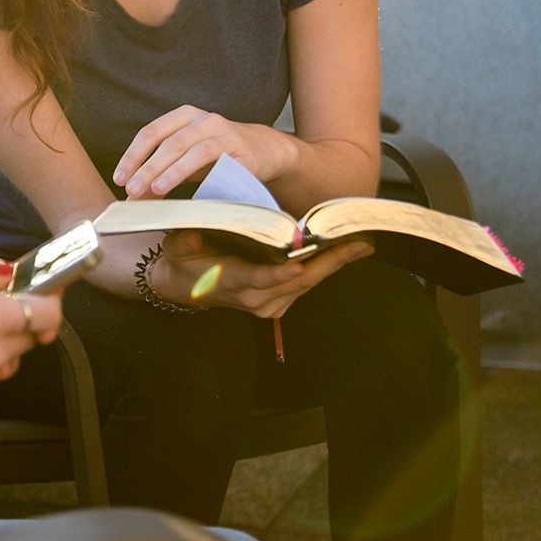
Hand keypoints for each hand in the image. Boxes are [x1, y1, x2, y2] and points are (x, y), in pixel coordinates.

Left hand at [113, 105, 292, 197]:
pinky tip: (191, 192)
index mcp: (183, 117)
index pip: (150, 133)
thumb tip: (133, 197)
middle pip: (168, 142)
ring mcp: (224, 132)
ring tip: (155, 189)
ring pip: (192, 149)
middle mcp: (203, 120)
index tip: (119, 178)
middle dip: (147, 167)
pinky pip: (219, 162)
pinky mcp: (241, 150)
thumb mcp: (184, 162)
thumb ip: (159, 174)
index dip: (133, 156)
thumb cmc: (216, 157)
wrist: (263, 150)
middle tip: (132, 190)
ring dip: (171, 171)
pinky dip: (203, 176)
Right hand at [154, 230, 372, 318]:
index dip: (281, 273)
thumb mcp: (178, 246)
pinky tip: (345, 251)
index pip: (260, 278)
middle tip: (360, 243)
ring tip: (361, 242)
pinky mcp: (279, 303)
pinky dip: (327, 268)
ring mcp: (270, 305)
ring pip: (309, 283)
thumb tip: (195, 235)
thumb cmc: (185, 260)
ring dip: (336, 263)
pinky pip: (307, 285)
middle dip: (332, 262)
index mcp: (233, 282)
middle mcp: (256, 299)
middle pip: (299, 281)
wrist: (185, 286)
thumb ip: (184, 241)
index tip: (301, 263)